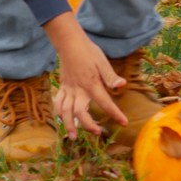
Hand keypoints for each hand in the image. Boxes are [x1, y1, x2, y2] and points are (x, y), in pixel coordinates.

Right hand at [45, 14, 125, 138]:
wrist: (70, 43)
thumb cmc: (89, 52)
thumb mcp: (102, 62)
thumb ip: (111, 77)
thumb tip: (122, 86)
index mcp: (91, 84)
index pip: (105, 102)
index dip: (115, 114)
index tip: (123, 123)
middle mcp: (78, 90)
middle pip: (79, 112)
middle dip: (87, 125)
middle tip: (97, 133)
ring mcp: (68, 89)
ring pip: (65, 111)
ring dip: (68, 124)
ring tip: (73, 137)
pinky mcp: (62, 87)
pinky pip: (57, 102)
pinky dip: (58, 113)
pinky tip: (62, 120)